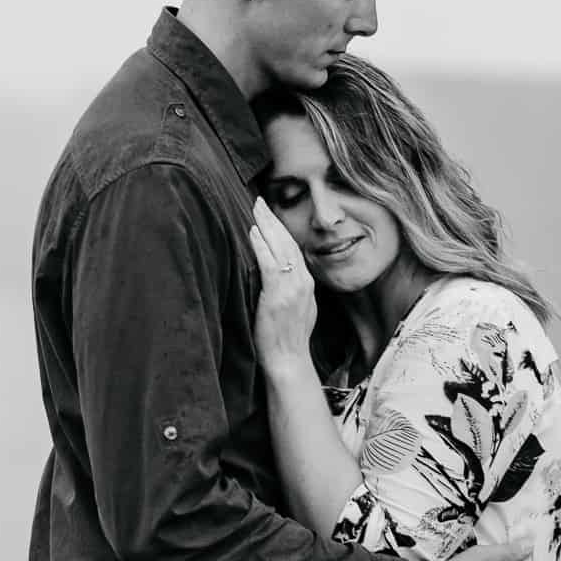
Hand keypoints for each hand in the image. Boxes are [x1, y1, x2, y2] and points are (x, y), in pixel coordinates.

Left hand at [249, 198, 316, 374]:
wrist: (289, 360)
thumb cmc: (288, 340)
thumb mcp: (299, 310)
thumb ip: (293, 290)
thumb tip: (283, 276)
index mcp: (306, 284)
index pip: (293, 248)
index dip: (280, 229)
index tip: (269, 214)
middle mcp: (302, 281)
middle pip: (287, 242)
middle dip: (273, 219)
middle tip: (260, 200)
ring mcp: (292, 287)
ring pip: (280, 247)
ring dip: (266, 225)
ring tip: (255, 208)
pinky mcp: (278, 295)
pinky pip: (269, 264)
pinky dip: (261, 245)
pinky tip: (253, 232)